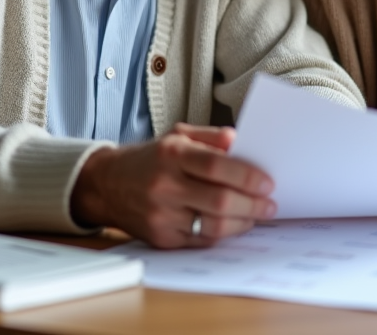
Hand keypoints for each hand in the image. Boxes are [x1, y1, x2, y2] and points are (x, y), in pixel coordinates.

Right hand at [70, 123, 275, 248]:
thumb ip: (210, 136)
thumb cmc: (149, 158)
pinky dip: (223, 234)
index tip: (267, 182)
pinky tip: (234, 224)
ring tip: (256, 215)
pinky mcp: (160, 238)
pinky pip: (201, 240)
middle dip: (253, 204)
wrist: (107, 184)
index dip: (247, 176)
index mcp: (172, 154)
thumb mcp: (177, 134)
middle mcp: (165, 185)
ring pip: (213, 226)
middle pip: (220, 200)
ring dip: (242, 223)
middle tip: (269, 203)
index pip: (217, 166)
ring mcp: (161, 215)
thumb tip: (239, 141)